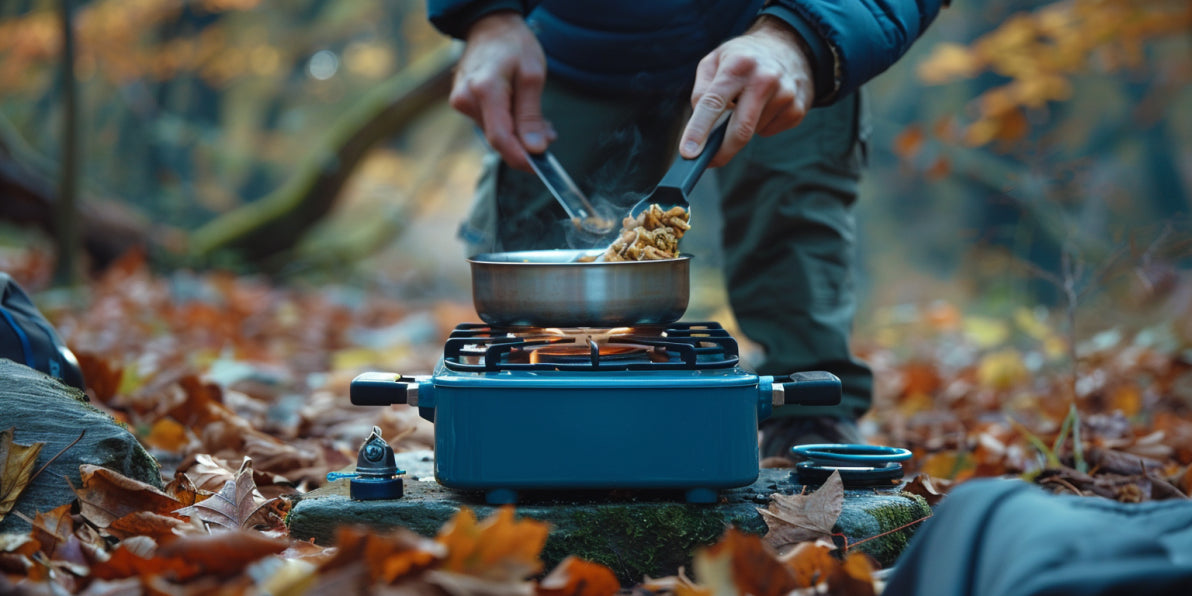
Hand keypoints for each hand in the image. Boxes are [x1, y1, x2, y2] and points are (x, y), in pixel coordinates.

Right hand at [449, 11, 554, 170]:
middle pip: (499, 137)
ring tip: (539, 121)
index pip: (501, 137)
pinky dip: (509, 124)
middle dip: (525, 143)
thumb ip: (531, 115)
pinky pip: (490, 123)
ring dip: (520, 133)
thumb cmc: (513, 45)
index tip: (539, 167)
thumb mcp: (532, 76)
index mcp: (485, 89)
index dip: (521, 158)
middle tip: (549, 135)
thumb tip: (534, 149)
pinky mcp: (463, 103)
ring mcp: (461, 102)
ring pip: (495, 132)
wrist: (490, 26)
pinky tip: (522, 114)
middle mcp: (466, 99)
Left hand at [680, 15, 814, 167]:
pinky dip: (760, 126)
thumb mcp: (714, 61)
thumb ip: (701, 91)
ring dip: (742, 127)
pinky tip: (764, 106)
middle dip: (722, 152)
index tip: (688, 153)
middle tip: (709, 162)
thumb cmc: (742, 58)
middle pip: (740, 130)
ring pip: (753, 132)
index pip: (713, 102)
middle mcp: (765, 78)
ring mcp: (785, 94)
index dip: (698, 130)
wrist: (788, 46)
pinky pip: (768, 131)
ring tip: (746, 103)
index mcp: (738, 64)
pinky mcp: (797, 109)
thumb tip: (698, 126)